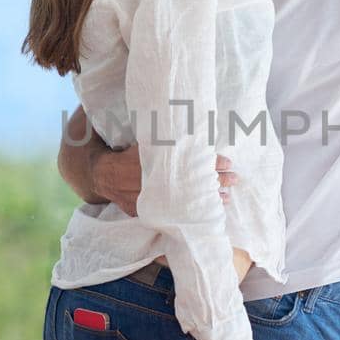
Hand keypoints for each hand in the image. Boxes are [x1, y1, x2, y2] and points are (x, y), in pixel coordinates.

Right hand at [91, 143, 236, 216]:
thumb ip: (166, 138)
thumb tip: (191, 125)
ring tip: (227, 197)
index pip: (192, 161)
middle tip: (235, 178)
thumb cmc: (129, 155)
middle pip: (194, 181)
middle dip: (217, 180)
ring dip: (209, 199)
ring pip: (188, 201)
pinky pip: (175, 213)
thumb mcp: (147, 142)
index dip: (211, 162)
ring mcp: (153, 198)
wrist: (104, 175)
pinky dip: (190, 212)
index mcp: (158, 161)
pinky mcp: (149, 211)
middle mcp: (157, 181)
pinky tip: (206, 212)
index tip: (227, 161)